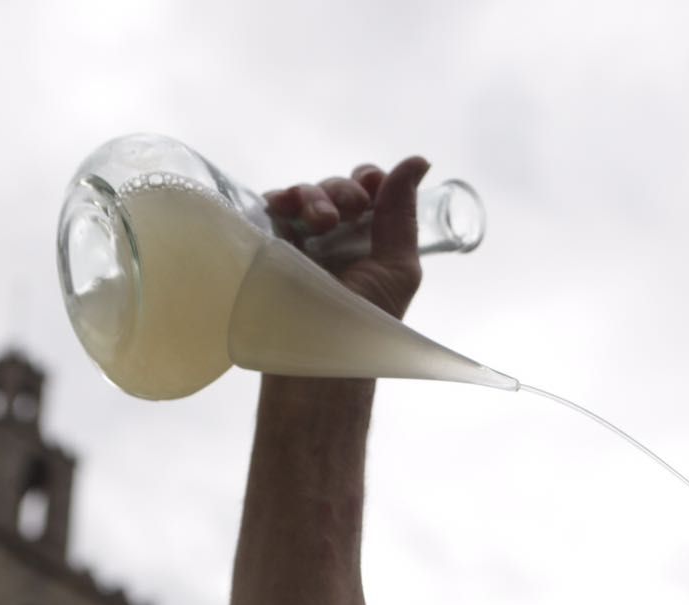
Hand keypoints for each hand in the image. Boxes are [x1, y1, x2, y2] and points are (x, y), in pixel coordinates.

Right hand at [265, 156, 428, 319]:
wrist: (320, 357)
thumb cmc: (366, 323)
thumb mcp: (397, 268)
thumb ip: (403, 215)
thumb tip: (418, 161)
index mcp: (370, 241)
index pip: (368, 192)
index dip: (369, 180)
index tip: (371, 185)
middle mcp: (336, 239)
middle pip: (336, 190)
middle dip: (343, 190)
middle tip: (349, 210)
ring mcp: (302, 242)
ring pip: (304, 196)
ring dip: (314, 196)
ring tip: (321, 221)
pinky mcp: (270, 247)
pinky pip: (270, 210)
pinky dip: (278, 200)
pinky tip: (282, 207)